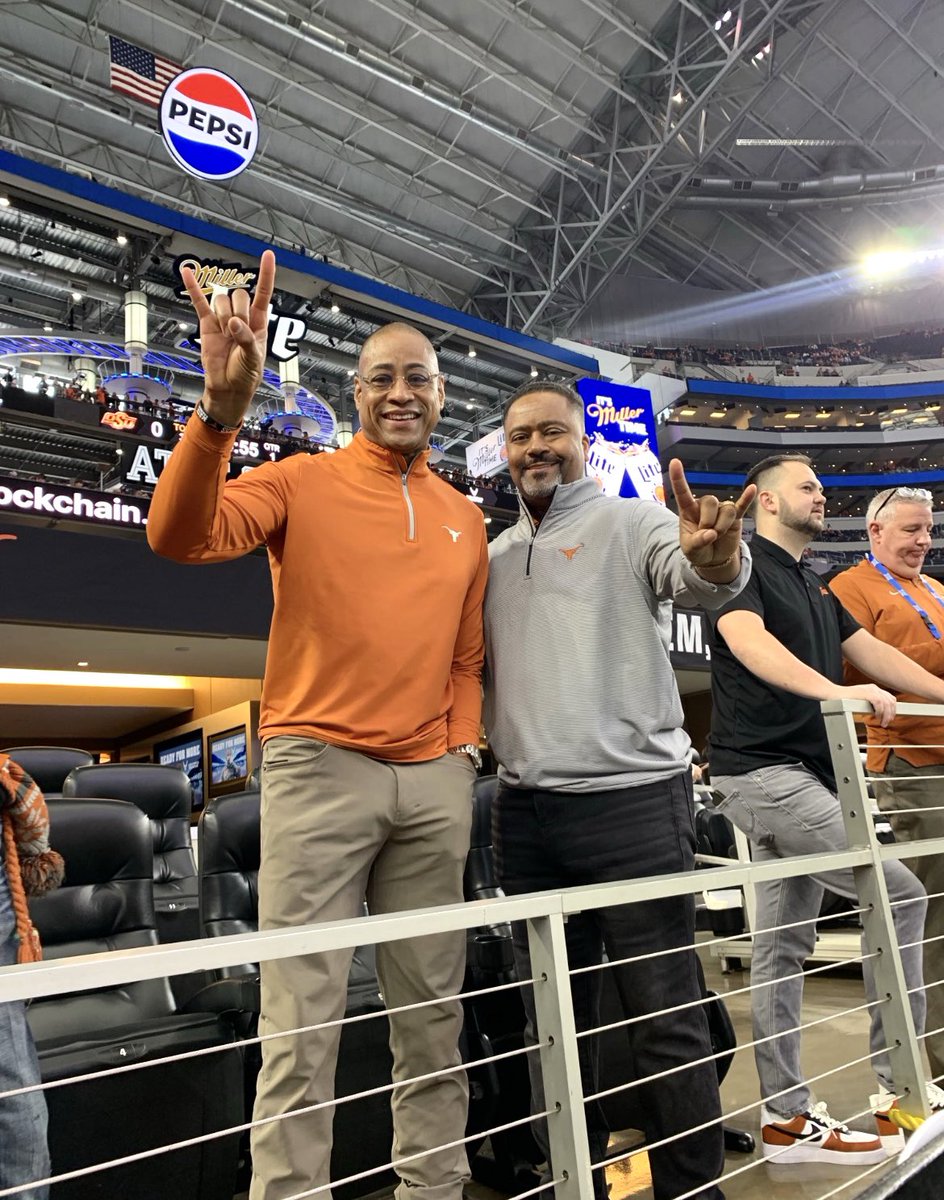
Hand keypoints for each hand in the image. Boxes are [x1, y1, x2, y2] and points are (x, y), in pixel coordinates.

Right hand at [180, 249, 275, 426]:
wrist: (227, 388)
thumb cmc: (245, 375)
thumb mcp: (253, 359)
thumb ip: (245, 338)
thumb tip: (232, 323)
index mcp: (259, 322)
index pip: (264, 293)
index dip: (266, 274)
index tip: (268, 255)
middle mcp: (241, 317)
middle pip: (238, 296)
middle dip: (238, 311)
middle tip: (236, 331)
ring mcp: (223, 319)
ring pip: (221, 300)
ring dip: (222, 315)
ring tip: (224, 334)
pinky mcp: (207, 324)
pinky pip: (199, 302)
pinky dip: (193, 287)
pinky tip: (187, 272)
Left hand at [668, 458, 755, 568]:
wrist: (713, 559)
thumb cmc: (698, 550)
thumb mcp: (690, 550)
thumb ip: (697, 541)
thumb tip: (710, 534)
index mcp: (689, 510)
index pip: (682, 492)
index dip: (678, 478)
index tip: (675, 462)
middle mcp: (705, 506)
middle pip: (710, 501)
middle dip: (708, 522)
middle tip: (707, 535)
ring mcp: (721, 510)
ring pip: (726, 509)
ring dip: (722, 526)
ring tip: (718, 535)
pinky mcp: (735, 517)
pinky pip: (742, 506)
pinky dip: (747, 498)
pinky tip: (752, 488)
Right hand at [842, 684, 896, 726]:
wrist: (833, 694)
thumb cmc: (843, 699)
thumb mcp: (860, 700)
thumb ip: (869, 704)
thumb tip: (877, 712)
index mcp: (873, 689)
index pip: (890, 698)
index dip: (892, 709)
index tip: (889, 717)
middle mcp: (874, 688)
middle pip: (891, 701)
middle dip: (891, 713)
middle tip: (886, 722)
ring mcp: (871, 689)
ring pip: (887, 703)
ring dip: (886, 715)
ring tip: (882, 723)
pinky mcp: (866, 693)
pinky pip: (879, 703)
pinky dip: (880, 712)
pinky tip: (876, 716)